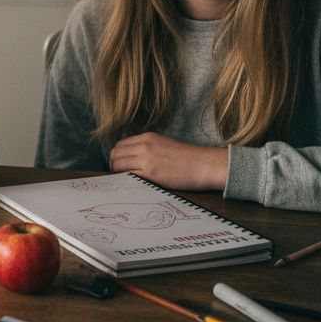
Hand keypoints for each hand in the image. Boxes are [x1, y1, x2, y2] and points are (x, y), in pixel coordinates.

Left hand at [109, 132, 227, 191]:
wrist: (206, 165)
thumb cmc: (189, 158)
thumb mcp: (164, 145)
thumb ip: (148, 148)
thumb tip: (132, 158)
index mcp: (148, 137)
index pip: (120, 144)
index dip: (118, 156)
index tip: (121, 164)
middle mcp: (144, 145)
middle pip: (115, 153)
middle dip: (114, 164)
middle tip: (120, 174)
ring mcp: (146, 159)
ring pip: (117, 164)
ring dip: (117, 172)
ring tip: (125, 180)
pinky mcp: (150, 173)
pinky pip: (128, 175)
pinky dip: (125, 179)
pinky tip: (132, 184)